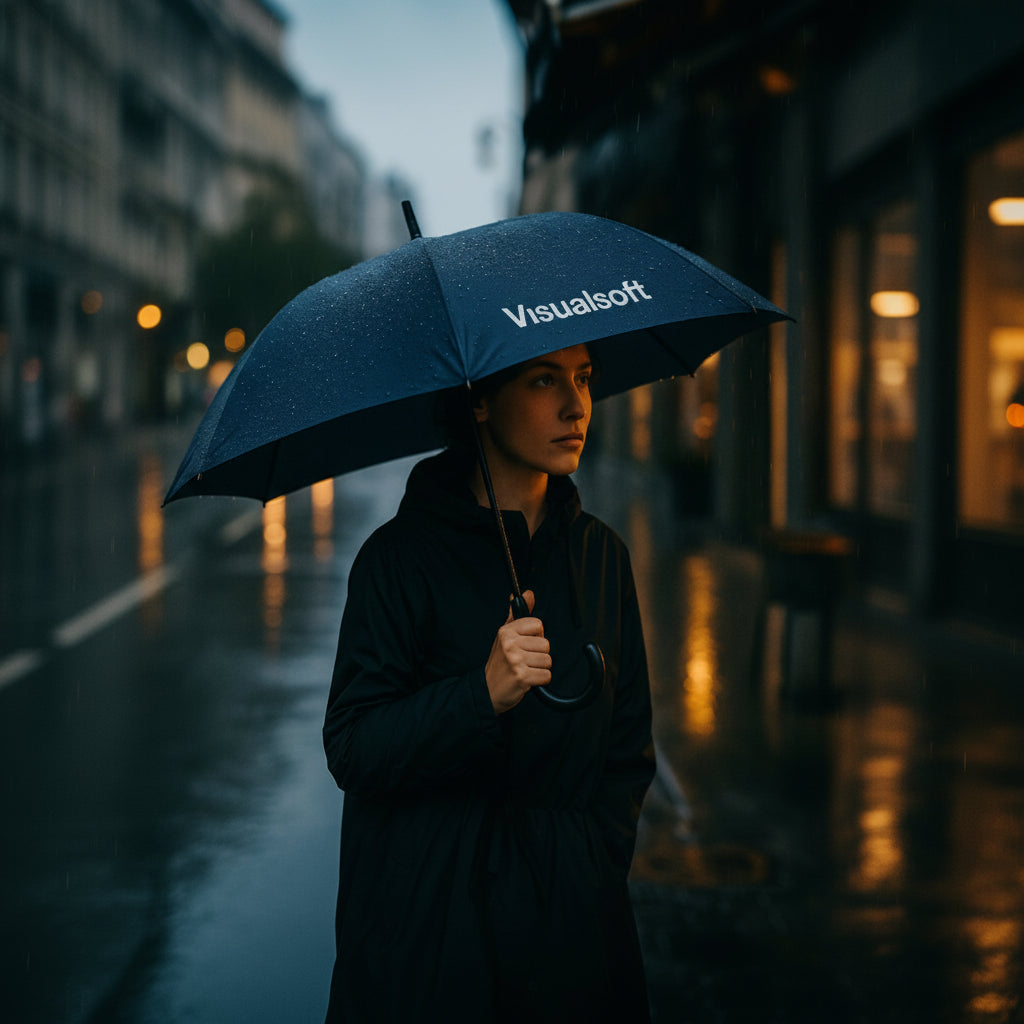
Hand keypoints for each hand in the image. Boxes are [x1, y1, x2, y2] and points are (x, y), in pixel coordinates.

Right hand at [485, 590, 550, 713]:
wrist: (488, 690)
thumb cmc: (499, 663)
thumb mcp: (505, 636)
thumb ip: (517, 614)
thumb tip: (529, 594)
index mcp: (506, 631)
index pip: (538, 625)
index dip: (536, 637)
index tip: (525, 645)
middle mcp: (510, 644)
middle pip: (546, 645)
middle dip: (538, 655)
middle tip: (524, 661)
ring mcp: (515, 660)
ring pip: (548, 661)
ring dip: (539, 669)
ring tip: (525, 670)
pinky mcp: (522, 677)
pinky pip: (546, 676)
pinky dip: (540, 681)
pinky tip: (527, 680)